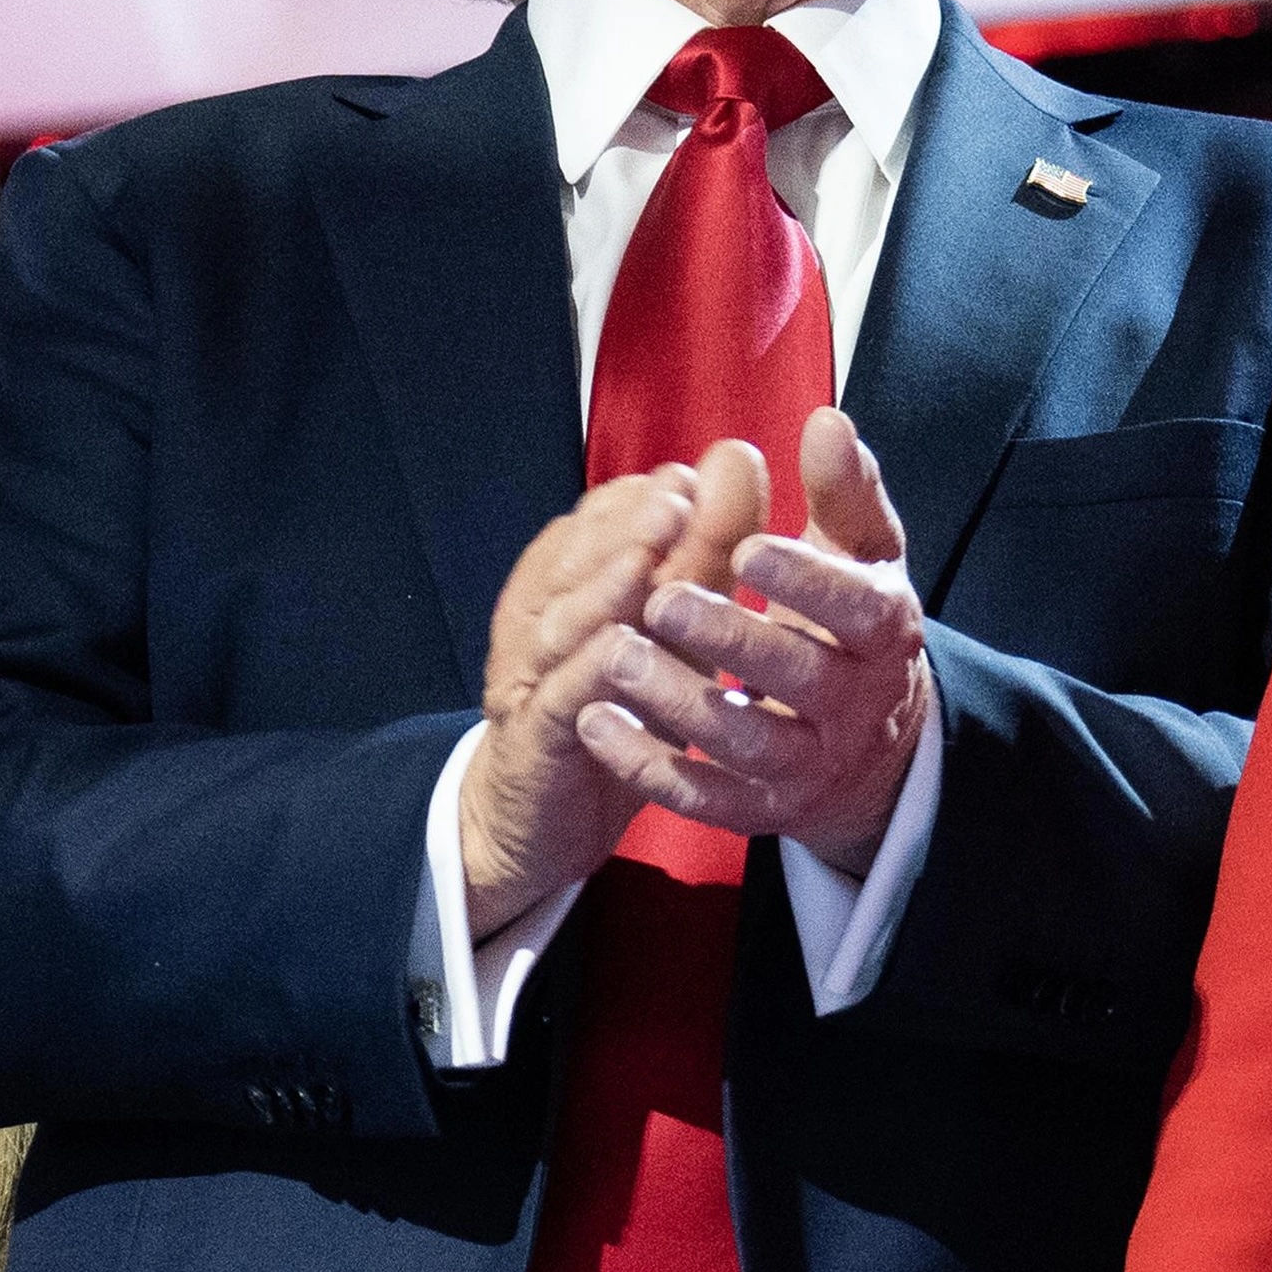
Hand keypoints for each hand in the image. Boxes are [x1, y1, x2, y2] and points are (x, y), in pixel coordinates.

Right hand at [458, 452, 765, 937]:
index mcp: (577, 575)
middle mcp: (548, 612)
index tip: (697, 474)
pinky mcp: (535, 736)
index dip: (648, 495)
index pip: (604, 518)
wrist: (546, 814)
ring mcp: (533, 673)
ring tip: (646, 559)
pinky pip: (558, 699)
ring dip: (603, 585)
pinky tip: (617, 651)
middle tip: (678, 495)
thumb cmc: (622, 700)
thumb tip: (738, 457)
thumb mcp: (672, 623)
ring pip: (565, 620)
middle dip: (628, 523)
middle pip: (582, 558)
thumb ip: (703, 546)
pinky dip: (585, 672)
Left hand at [575, 408, 934, 874]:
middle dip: (730, 640)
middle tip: (662, 600)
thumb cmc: (851, 622)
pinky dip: (652, 767)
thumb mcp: (861, 555)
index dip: (806, 582)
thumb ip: (843, 491)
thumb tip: (828, 422)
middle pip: (798, 677)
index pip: (856, 608)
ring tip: (616, 657)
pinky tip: (596, 726)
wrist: (873, 747)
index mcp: (883, 631)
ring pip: (748, 742)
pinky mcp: (767, 808)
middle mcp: (855, 704)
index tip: (748, 547)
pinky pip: (710, 798)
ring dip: (680, 704)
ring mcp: (811, 763)